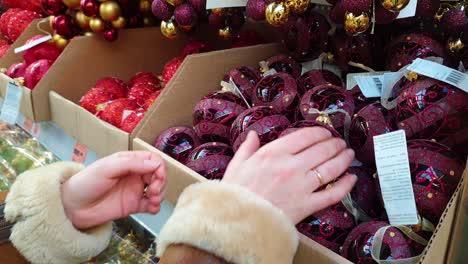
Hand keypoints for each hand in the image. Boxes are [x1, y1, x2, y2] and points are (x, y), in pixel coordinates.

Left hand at [61, 151, 165, 229]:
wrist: (72, 207)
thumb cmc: (86, 182)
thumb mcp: (107, 168)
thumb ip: (131, 164)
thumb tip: (155, 163)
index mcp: (129, 162)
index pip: (152, 160)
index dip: (159, 167)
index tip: (157, 177)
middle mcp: (134, 175)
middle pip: (158, 175)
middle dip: (161, 182)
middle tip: (154, 191)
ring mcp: (134, 191)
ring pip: (157, 190)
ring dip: (160, 195)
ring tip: (153, 201)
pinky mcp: (133, 206)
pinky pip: (150, 205)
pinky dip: (155, 207)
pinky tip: (152, 208)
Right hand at [223, 128, 356, 223]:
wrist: (238, 222)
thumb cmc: (236, 193)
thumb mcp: (237, 165)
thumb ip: (247, 147)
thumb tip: (253, 135)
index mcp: (274, 153)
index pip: (305, 136)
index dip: (320, 132)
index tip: (325, 132)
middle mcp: (291, 166)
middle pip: (322, 150)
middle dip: (335, 144)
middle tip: (340, 142)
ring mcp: (301, 186)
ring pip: (331, 168)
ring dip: (344, 159)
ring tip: (349, 154)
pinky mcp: (307, 205)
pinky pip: (332, 194)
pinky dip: (345, 185)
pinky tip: (351, 178)